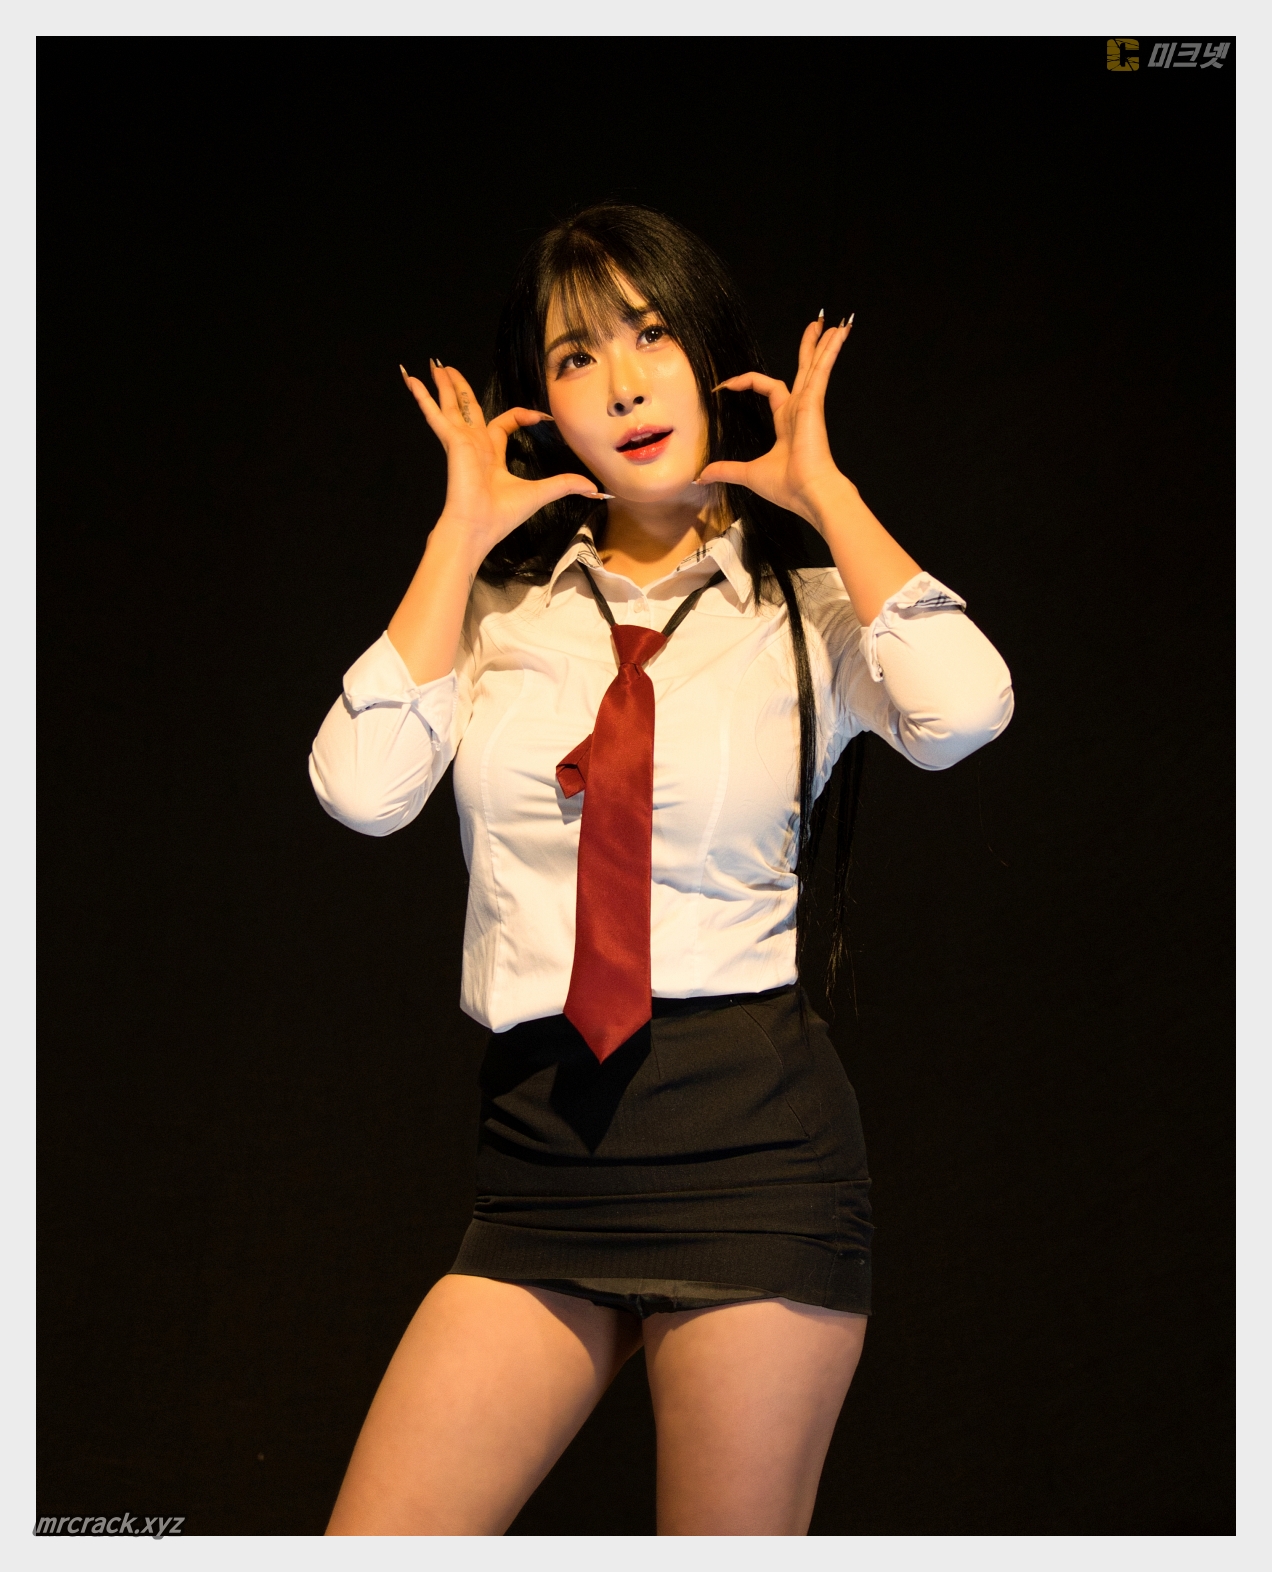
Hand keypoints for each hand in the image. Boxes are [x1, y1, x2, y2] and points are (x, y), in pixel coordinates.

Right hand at [400, 361, 607, 557]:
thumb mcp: (542, 493)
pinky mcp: (451, 441)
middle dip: (461, 388)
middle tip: (450, 369)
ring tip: (434, 364)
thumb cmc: (501, 516)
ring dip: (443, 384)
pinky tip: (410, 380)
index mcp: (491, 456)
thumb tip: (595, 487)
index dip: (522, 416)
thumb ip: (566, 484)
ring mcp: (460, 442)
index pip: (502, 424)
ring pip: (451, 404)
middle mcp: (473, 445)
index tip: (542, 417)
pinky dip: (422, 397)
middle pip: (468, 407)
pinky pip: (435, 414)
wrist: (477, 528)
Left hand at [695, 315, 853, 530]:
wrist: (809, 492)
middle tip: (815, 328)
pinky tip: (838, 333)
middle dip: (807, 348)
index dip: (746, 382)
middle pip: (803, 369)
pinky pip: (822, 369)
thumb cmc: (787, 487)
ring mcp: (809, 403)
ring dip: (821, 343)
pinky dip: (830, 351)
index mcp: (788, 422)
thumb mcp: (748, 473)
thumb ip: (726, 470)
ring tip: (829, 322)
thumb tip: (701, 476)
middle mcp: (800, 409)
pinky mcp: (814, 402)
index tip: (726, 384)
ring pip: (814, 364)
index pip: (769, 390)